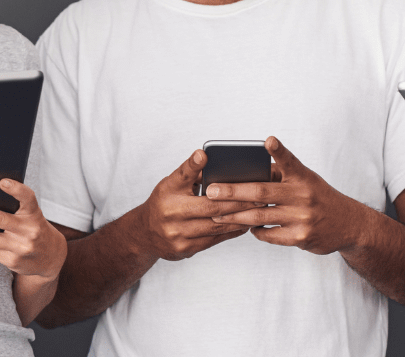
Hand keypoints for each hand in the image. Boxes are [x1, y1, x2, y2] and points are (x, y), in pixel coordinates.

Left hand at [0, 179, 67, 279]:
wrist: (51, 258)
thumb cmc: (34, 228)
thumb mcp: (31, 215)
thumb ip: (14, 207)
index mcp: (34, 214)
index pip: (28, 198)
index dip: (16, 189)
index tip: (2, 182)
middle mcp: (29, 231)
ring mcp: (20, 248)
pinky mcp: (12, 261)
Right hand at [115, 150, 254, 260]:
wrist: (145, 234)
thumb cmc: (163, 203)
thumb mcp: (170, 184)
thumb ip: (190, 172)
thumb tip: (209, 156)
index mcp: (167, 193)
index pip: (184, 176)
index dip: (196, 166)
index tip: (207, 155)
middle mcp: (171, 214)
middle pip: (211, 206)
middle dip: (238, 201)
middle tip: (260, 195)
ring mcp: (178, 234)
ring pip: (216, 225)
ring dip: (240, 218)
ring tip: (258, 210)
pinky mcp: (185, 249)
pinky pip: (214, 239)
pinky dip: (232, 231)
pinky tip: (245, 225)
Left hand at [207, 137, 374, 254]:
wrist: (349, 225)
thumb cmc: (319, 197)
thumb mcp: (306, 180)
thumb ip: (280, 175)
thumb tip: (247, 170)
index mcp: (303, 177)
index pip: (289, 161)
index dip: (279, 150)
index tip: (268, 140)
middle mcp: (303, 195)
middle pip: (261, 192)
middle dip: (233, 192)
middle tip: (211, 191)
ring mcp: (302, 217)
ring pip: (260, 216)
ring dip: (235, 216)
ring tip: (215, 213)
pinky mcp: (300, 237)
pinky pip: (269, 235)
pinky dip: (255, 231)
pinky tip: (246, 227)